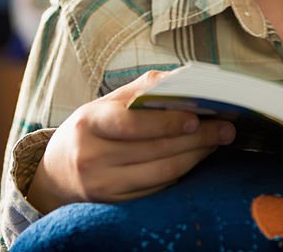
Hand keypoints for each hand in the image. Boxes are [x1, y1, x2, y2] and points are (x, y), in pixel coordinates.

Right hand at [27, 70, 235, 212]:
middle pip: (155, 148)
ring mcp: (103, 184)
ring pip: (162, 171)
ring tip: (218, 140)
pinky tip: (197, 158)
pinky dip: (183, 172)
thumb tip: (185, 79)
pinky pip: (158, 188)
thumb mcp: (106, 103)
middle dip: (197, 137)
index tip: (196, 117)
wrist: (56, 173)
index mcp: (89, 122)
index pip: (130, 122)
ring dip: (197, 155)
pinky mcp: (115, 204)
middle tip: (226, 127)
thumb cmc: (90, 129)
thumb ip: (142, 89)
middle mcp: (92, 156)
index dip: (166, 121)